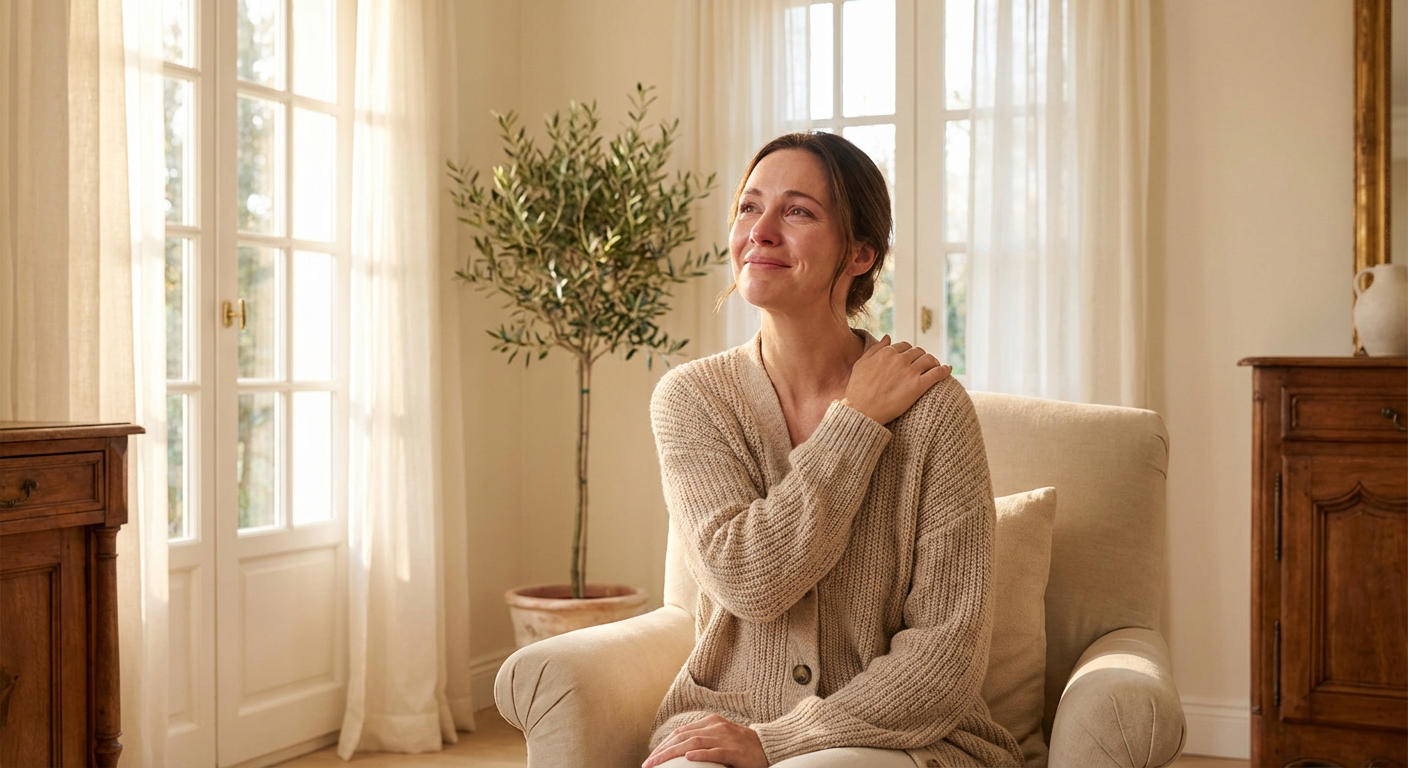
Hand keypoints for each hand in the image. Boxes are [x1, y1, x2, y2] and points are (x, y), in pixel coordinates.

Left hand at [642, 713, 768, 767]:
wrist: (769, 746)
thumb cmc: (743, 746)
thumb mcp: (720, 739)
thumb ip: (702, 741)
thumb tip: (681, 752)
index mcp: (711, 723)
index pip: (680, 732)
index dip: (663, 744)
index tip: (650, 757)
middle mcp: (716, 727)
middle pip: (683, 737)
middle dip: (662, 751)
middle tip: (648, 764)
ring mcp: (726, 737)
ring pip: (694, 743)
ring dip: (673, 754)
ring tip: (659, 763)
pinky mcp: (736, 750)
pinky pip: (716, 751)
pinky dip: (701, 754)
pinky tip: (689, 757)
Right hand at [843, 335, 951, 424]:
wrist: (861, 411)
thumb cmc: (857, 389)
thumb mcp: (861, 364)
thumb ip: (875, 349)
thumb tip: (888, 336)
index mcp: (886, 353)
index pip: (904, 346)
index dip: (908, 352)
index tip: (910, 359)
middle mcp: (899, 359)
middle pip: (918, 352)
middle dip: (921, 357)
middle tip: (923, 364)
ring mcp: (910, 372)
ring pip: (929, 359)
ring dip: (933, 362)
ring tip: (935, 367)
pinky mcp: (918, 386)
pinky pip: (937, 373)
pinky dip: (944, 370)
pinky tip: (948, 370)